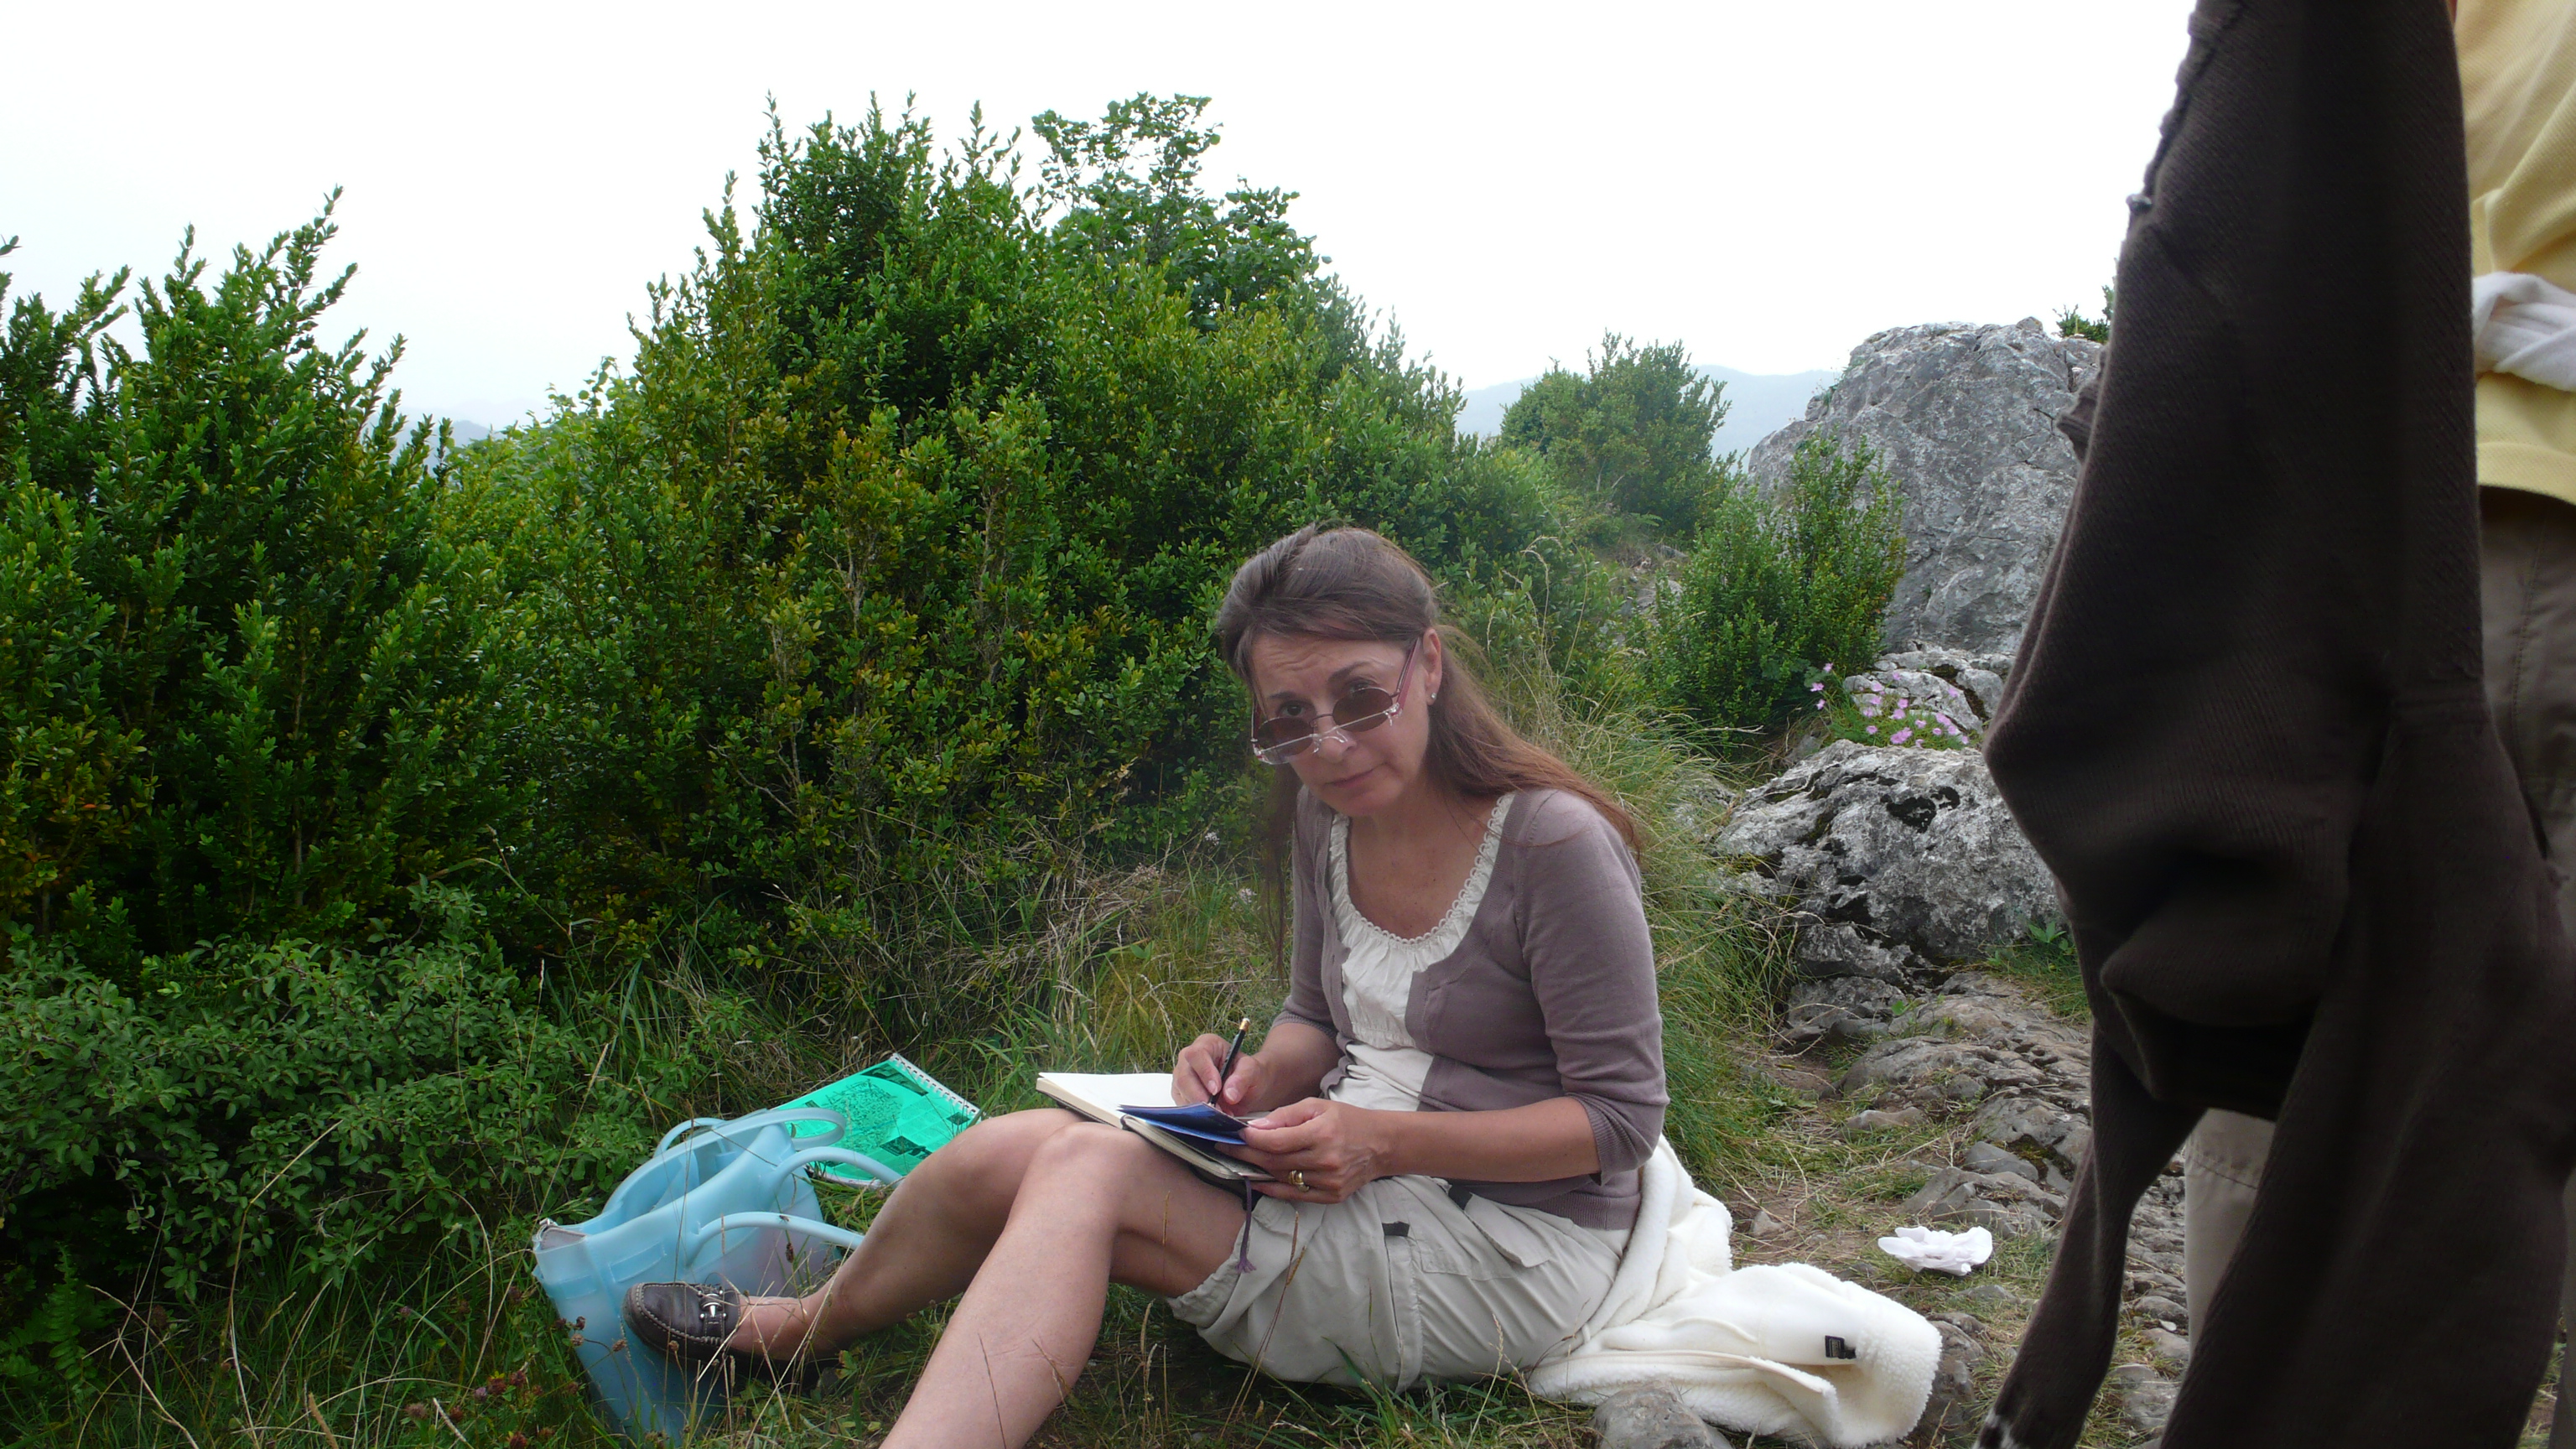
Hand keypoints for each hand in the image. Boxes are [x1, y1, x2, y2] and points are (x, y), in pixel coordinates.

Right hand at [1172, 1034, 1262, 1112]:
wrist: (1246, 1086)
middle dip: (1199, 1096)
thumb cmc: (1248, 1072)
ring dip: (1199, 1107)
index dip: (1204, 1072)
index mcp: (1207, 1044)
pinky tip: (1212, 1117)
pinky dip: (1196, 1114)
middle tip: (1217, 1109)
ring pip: (1181, 1092)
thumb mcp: (1252, 1070)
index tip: (1216, 1090)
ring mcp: (1182, 1077)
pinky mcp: (1181, 1094)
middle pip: (1184, 1076)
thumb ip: (1243, 1078)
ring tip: (1220, 1114)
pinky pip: (1182, 1105)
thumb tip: (1229, 1095)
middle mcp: (1189, 1059)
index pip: (1197, 1055)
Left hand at [1234, 1098, 1393, 1203]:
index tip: (1233, 1136)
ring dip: (1256, 1171)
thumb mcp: (1317, 1107)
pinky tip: (1257, 1181)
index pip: (1276, 1142)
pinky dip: (1273, 1189)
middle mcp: (1325, 1160)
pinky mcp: (1331, 1196)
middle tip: (1224, 1149)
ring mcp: (1329, 1181)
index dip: (1250, 1140)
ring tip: (1237, 1162)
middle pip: (1274, 1162)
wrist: (1381, 1145)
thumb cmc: (1347, 1120)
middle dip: (1245, 1156)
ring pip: (1282, 1179)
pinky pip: (1294, 1195)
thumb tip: (1255, 1128)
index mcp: (1321, 1133)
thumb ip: (1285, 1116)